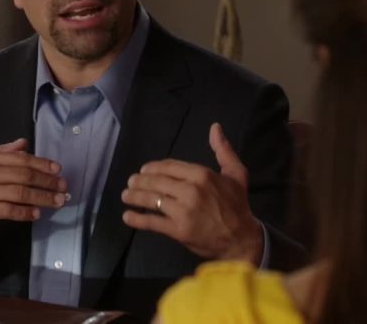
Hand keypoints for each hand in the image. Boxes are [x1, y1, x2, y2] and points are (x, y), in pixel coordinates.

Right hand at [0, 138, 66, 262]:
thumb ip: (1, 152)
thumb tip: (24, 143)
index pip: (18, 158)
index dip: (41, 163)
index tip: (58, 170)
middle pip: (21, 175)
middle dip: (45, 181)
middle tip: (63, 187)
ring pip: (17, 192)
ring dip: (40, 197)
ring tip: (56, 202)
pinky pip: (7, 210)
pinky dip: (24, 212)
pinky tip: (36, 214)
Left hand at [121, 123, 262, 263]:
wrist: (242, 239)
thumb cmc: (237, 205)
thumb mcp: (236, 174)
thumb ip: (223, 150)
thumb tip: (215, 127)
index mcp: (201, 175)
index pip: (168, 167)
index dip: (153, 168)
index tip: (144, 170)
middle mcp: (190, 191)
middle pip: (156, 182)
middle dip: (140, 182)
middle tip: (131, 182)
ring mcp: (182, 211)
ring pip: (151, 200)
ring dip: (134, 197)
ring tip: (125, 196)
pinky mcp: (178, 230)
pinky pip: (152, 222)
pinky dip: (137, 219)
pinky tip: (128, 216)